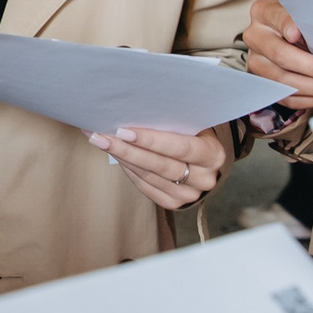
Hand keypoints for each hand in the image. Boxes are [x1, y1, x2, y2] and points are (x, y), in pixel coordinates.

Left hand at [88, 125, 227, 210]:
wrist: (205, 162)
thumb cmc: (195, 135)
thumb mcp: (195, 125)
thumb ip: (175, 121)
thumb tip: (133, 109)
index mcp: (213, 155)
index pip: (179, 147)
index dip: (151, 140)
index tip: (123, 131)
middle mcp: (204, 179)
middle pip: (159, 165)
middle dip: (127, 150)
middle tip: (100, 137)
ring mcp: (188, 195)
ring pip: (148, 176)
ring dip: (122, 158)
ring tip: (100, 141)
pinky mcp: (173, 203)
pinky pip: (145, 186)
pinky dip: (127, 170)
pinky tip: (114, 155)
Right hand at [242, 0, 312, 110]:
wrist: (292, 34)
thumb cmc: (304, 22)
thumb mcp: (306, 12)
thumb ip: (311, 21)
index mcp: (263, 13)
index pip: (276, 18)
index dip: (286, 25)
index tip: (297, 34)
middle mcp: (255, 37)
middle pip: (280, 55)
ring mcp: (257, 62)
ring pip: (283, 81)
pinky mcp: (264, 83)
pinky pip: (286, 97)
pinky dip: (310, 99)